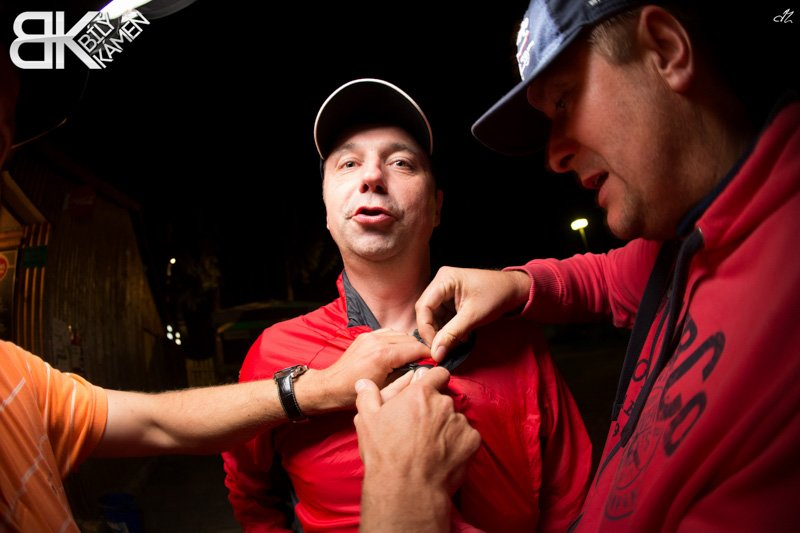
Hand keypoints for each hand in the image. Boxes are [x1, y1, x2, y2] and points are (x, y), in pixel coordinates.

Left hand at [310, 328, 429, 409]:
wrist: (330, 386)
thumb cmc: (354, 394)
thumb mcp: (385, 390)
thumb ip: (407, 378)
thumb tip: (424, 372)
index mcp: (384, 355)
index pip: (416, 349)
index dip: (429, 355)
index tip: (436, 362)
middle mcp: (377, 341)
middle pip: (410, 339)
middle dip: (420, 349)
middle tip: (427, 361)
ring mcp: (370, 336)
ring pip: (400, 334)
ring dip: (409, 344)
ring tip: (413, 357)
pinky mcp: (365, 335)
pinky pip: (388, 332)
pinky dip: (396, 340)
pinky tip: (398, 352)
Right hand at [354, 367, 480, 531]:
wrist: (407, 488)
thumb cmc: (386, 454)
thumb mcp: (367, 421)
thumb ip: (368, 396)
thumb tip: (364, 383)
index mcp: (420, 393)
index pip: (438, 374)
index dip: (433, 381)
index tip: (428, 392)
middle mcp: (443, 403)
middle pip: (444, 399)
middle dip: (436, 410)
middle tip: (421, 428)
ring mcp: (460, 422)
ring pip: (455, 419)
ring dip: (447, 427)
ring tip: (431, 446)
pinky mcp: (472, 441)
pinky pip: (467, 436)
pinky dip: (459, 443)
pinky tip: (443, 455)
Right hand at [415, 267, 530, 360]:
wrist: (514, 290)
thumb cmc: (496, 295)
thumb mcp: (473, 317)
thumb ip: (452, 334)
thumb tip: (436, 353)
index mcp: (444, 279)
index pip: (424, 307)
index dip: (425, 329)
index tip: (434, 347)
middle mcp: (440, 282)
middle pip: (426, 311)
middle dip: (432, 331)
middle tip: (441, 349)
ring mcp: (445, 291)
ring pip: (432, 316)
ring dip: (441, 332)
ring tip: (455, 342)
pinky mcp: (450, 300)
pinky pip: (441, 317)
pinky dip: (447, 329)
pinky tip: (459, 336)